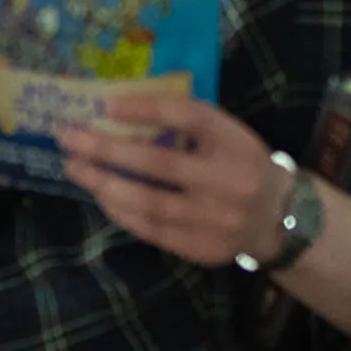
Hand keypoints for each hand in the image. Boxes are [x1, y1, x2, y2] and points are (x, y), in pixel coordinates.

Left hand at [57, 92, 287, 266]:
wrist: (283, 219)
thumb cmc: (241, 164)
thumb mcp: (227, 135)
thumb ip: (186, 124)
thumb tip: (116, 109)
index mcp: (235, 143)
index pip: (190, 117)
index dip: (147, 108)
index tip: (107, 102)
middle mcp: (230, 181)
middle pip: (158, 164)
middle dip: (105, 149)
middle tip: (68, 138)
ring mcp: (217, 219)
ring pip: (149, 203)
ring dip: (104, 184)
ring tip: (74, 167)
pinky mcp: (204, 248)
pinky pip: (152, 230)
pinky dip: (121, 212)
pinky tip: (100, 195)